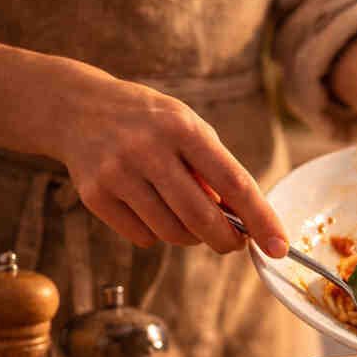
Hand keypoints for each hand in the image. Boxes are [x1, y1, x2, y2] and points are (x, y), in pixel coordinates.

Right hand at [0, 19, 286, 255]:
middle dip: (226, 241)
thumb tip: (245, 224)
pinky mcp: (95, 195)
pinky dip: (157, 233)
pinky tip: (150, 208)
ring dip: (191, 237)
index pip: (233, 183)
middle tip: (234, 243)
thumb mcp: (189, 129)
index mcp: (182, 128)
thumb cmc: (150, 123)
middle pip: (201, 218)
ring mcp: (117, 173)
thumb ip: (218, 172)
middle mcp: (148, 149)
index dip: (260, 220)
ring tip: (188, 216)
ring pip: (173, 234)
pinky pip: (143, 238)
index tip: (279, 248)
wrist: (77, 108)